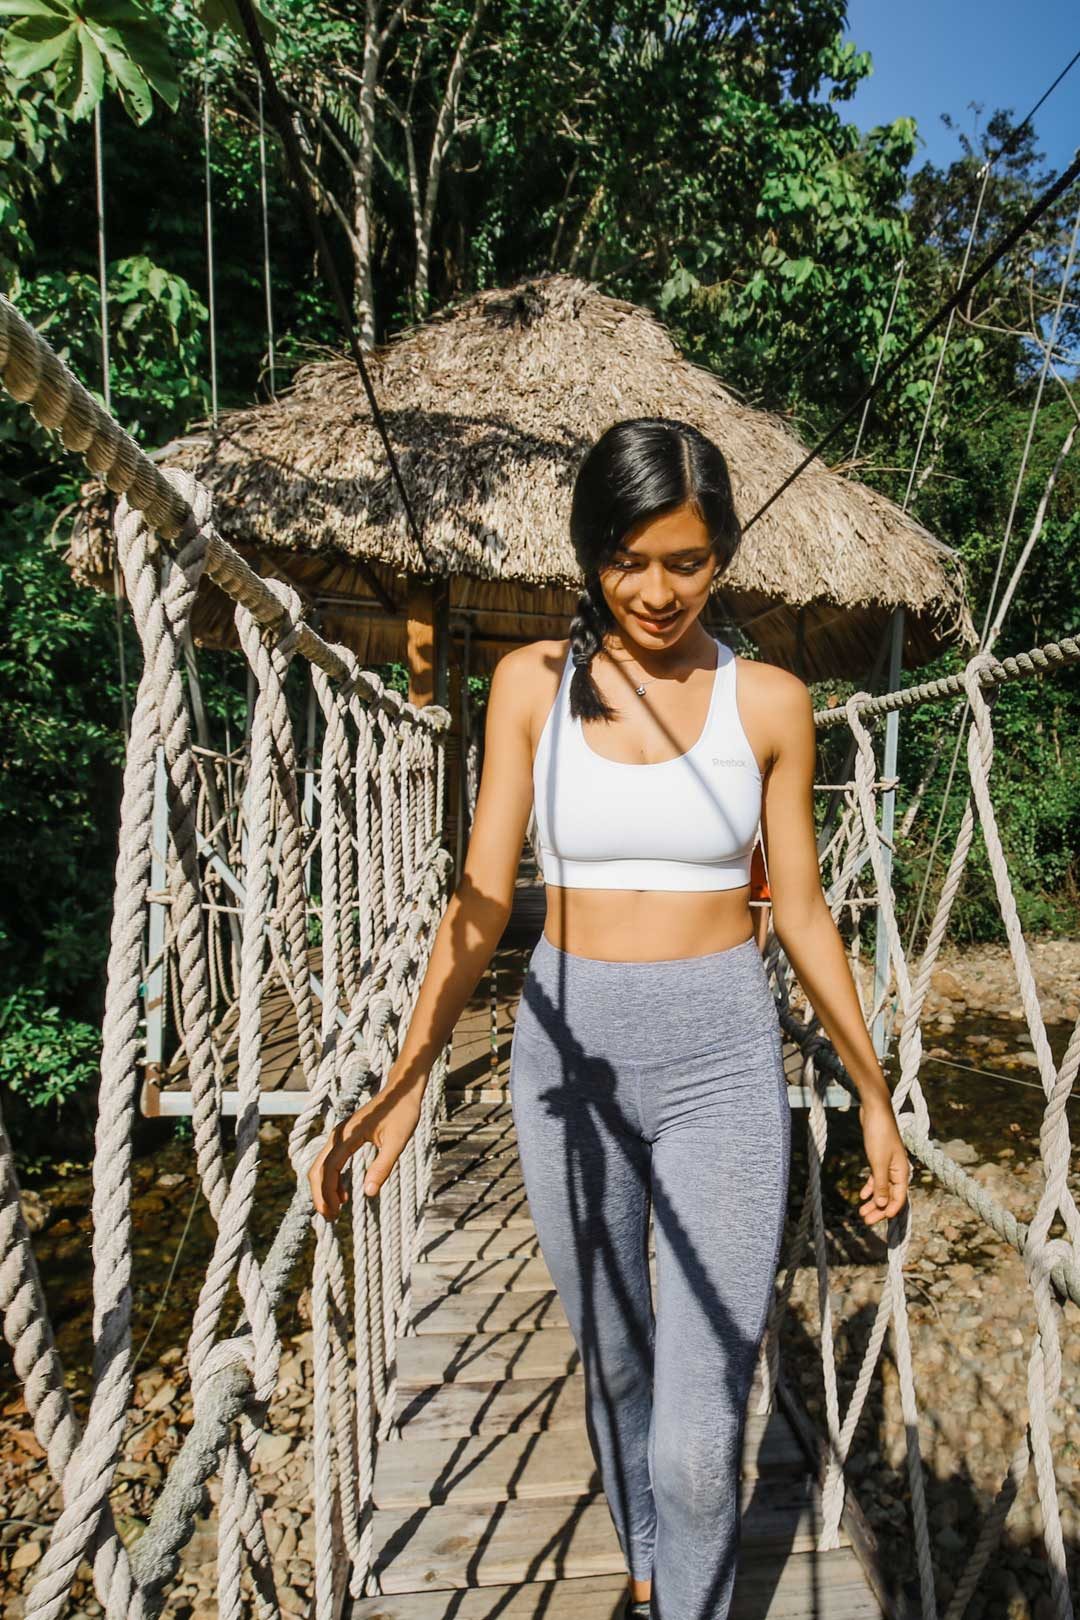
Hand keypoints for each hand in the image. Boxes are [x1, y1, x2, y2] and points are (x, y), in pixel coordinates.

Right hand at [308, 1079, 422, 1220]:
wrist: (403, 1090)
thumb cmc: (403, 1112)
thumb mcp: (397, 1141)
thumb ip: (383, 1166)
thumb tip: (368, 1193)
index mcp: (348, 1135)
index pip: (328, 1168)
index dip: (326, 1193)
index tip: (332, 1213)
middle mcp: (339, 1134)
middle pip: (318, 1168)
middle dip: (320, 1195)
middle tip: (331, 1218)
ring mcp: (340, 1135)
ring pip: (322, 1165)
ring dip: (324, 1189)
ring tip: (335, 1211)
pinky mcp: (345, 1137)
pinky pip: (331, 1161)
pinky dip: (332, 1180)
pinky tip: (343, 1195)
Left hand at [857, 1099, 909, 1225]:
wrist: (875, 1110)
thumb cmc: (879, 1134)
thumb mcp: (878, 1162)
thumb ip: (880, 1184)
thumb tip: (881, 1205)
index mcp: (902, 1172)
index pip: (898, 1199)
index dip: (888, 1211)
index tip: (877, 1221)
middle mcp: (898, 1171)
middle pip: (890, 1196)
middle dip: (878, 1210)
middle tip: (865, 1221)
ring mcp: (889, 1165)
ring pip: (882, 1189)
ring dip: (873, 1201)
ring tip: (861, 1212)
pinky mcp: (880, 1158)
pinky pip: (877, 1178)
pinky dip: (870, 1187)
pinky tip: (862, 1196)